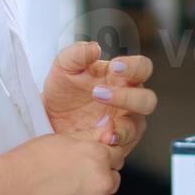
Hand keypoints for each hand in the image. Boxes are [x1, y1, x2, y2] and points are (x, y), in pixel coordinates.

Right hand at [0, 132, 121, 194]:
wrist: (6, 191)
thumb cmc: (27, 163)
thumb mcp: (61, 139)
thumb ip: (90, 136)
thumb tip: (110, 133)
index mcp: (98, 155)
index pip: (117, 158)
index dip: (102, 162)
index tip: (86, 168)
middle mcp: (102, 180)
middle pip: (115, 182)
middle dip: (99, 183)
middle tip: (75, 185)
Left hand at [42, 41, 156, 164]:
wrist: (47, 120)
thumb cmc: (63, 92)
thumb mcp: (64, 67)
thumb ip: (77, 53)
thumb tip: (94, 48)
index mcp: (121, 77)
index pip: (142, 68)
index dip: (133, 67)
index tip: (115, 67)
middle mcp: (128, 101)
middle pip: (147, 99)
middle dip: (128, 97)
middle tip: (100, 93)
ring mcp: (124, 123)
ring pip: (138, 125)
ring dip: (122, 125)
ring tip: (102, 124)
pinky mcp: (116, 144)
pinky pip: (124, 146)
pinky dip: (114, 143)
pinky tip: (102, 140)